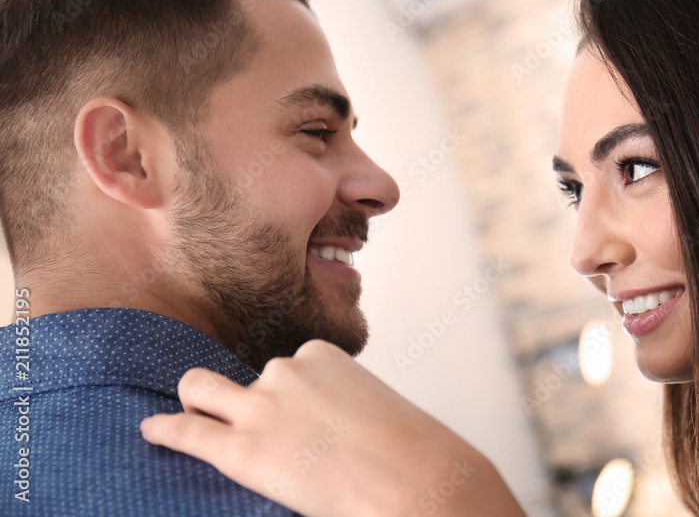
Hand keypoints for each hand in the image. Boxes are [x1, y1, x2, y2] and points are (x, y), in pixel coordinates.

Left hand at [140, 339, 525, 516]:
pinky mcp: (242, 449)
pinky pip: (186, 432)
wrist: (413, 479)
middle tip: (251, 423)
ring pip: (200, 388)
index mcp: (323, 355)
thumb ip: (351, 410)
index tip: (308, 424)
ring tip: (191, 417)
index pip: (292, 368)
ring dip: (195, 401)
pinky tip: (150, 430)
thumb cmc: (411, 453)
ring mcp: (261, 406)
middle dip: (246, 396)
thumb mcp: (382, 412)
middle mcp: (286, 370)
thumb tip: (338, 437)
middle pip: (249, 376)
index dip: (296, 398)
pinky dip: (165, 430)